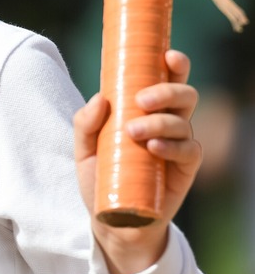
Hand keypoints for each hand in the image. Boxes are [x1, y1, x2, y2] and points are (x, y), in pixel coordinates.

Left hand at [73, 49, 201, 273]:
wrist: (111, 218)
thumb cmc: (100, 175)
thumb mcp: (82, 147)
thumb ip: (85, 122)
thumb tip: (101, 98)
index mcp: (144, 108)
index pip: (165, 78)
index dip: (173, 63)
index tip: (166, 55)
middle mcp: (166, 121)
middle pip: (183, 94)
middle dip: (167, 90)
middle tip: (141, 100)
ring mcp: (177, 144)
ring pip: (183, 120)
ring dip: (160, 121)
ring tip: (134, 132)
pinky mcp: (184, 169)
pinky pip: (189, 150)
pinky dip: (173, 145)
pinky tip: (155, 147)